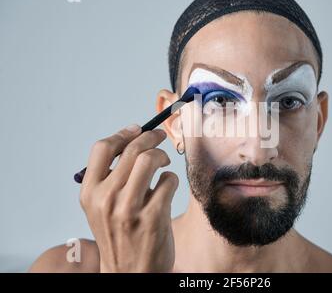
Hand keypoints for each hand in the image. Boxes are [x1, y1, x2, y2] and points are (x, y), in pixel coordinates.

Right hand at [79, 124, 178, 271]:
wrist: (129, 271)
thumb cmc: (118, 234)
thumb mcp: (101, 207)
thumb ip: (110, 177)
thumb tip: (131, 140)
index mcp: (90, 193)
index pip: (102, 148)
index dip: (123, 134)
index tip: (137, 129)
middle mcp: (106, 199)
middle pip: (132, 149)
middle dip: (151, 138)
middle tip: (160, 138)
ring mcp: (129, 209)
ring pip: (150, 160)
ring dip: (162, 156)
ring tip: (163, 164)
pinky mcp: (153, 217)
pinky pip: (169, 181)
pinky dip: (172, 179)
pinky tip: (168, 188)